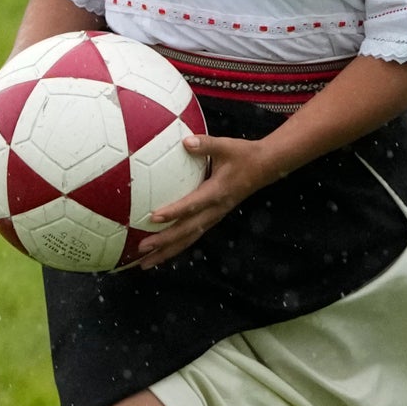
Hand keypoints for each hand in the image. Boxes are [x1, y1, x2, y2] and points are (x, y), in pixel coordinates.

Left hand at [130, 133, 277, 267]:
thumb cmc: (243, 155)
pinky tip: (160, 254)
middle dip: (164, 242)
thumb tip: (186, 142)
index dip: (174, 212)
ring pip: (189, 239)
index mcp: (217, 192)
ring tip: (145, 263)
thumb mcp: (226, 146)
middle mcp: (215, 210)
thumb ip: (205, 144)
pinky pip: (192, 236)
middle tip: (142, 248)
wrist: (264, 167)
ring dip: (167, 252)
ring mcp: (214, 217)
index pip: (193, 204)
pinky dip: (175, 247)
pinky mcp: (212, 218)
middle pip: (187, 231)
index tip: (153, 217)